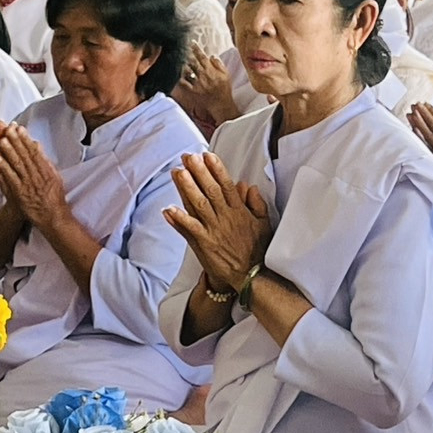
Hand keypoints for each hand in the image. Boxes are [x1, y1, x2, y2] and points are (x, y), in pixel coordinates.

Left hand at [0, 123, 68, 230]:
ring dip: (8, 151)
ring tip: (0, 139)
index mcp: (46, 169)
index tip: (18, 127)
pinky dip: (4, 168)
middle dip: (15, 140)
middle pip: (24, 154)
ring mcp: (28, 183)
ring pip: (17, 164)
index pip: (33, 151)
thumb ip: (44, 160)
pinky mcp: (20, 193)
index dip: (25, 138)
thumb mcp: (54, 175)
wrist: (53, 216)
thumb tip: (37, 145)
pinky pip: (11, 178)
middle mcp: (37, 174)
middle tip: (6, 127)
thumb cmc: (54, 196)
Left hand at [164, 152, 271, 293]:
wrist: (252, 277)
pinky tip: (168, 209)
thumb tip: (247, 185)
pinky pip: (190, 229)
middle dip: (198, 172)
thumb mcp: (264, 224)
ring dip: (187, 188)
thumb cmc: (257, 250)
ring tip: (177, 172)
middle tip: (187, 157)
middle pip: (210, 190)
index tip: (207, 155)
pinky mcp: (204, 244)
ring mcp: (214, 230)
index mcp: (239, 211)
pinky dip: (179, 219)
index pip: (226, 185)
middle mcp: (226, 218)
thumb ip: (256, 204)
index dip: (216, 169)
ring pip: (198, 205)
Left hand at [174, 44, 237, 123]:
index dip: (196, 48)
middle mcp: (203, 76)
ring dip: (182, 64)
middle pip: (192, 62)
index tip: (191, 42)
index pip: (202, 57)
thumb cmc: (224, 89)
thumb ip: (219, 64)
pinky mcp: (192, 91)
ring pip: (187, 71)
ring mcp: (197, 83)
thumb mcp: (226, 75)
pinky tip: (175, 72)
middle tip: (181, 47)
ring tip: (176, 57)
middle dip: (187, 53)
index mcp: (211, 70)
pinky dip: (179, 77)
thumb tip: (211, 56)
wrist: (221, 104)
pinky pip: (184, 83)